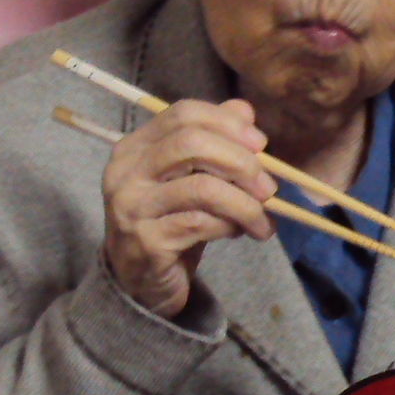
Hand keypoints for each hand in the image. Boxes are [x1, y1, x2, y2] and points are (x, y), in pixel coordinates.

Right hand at [100, 98, 276, 317]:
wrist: (140, 283)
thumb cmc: (170, 224)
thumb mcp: (192, 179)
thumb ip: (215, 142)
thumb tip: (245, 111)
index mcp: (135, 147)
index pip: (183, 114)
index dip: (227, 123)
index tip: (260, 144)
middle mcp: (126, 172)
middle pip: (192, 143)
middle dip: (240, 162)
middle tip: (268, 187)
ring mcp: (132, 206)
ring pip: (202, 187)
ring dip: (245, 203)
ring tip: (262, 219)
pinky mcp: (146, 240)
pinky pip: (201, 223)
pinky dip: (231, 225)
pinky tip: (241, 232)